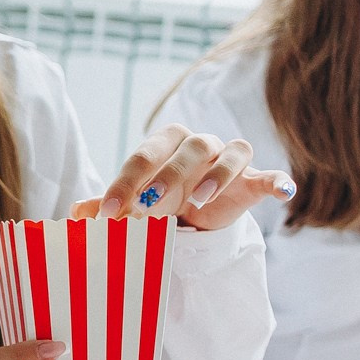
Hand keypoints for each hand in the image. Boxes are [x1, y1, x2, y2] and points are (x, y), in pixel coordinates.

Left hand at [69, 122, 294, 230]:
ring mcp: (228, 160)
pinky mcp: (253, 181)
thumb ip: (109, 206)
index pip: (143, 156)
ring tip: (198, 201)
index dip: (124, 184)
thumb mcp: (132, 205)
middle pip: (189, 148)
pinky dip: (277, 181)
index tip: (107, 214)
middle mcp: (198, 145)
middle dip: (168, 175)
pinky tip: (281, 191)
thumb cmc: (159, 201)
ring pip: (231, 151)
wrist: (194, 213)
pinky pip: (270, 175)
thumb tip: (77, 212)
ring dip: (217, 173)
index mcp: (163, 145)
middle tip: (148, 206)